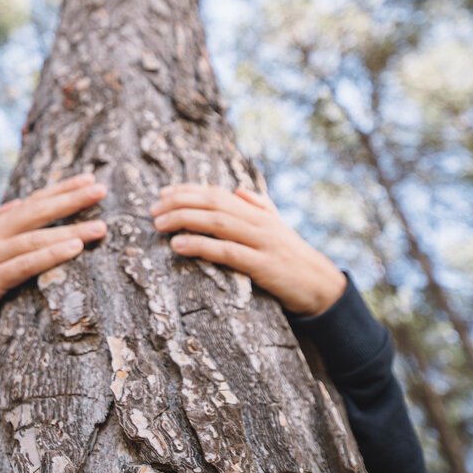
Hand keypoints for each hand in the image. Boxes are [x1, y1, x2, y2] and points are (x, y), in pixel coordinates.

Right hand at [0, 172, 107, 367]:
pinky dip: (50, 255)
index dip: (60, 189)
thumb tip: (12, 204)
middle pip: (36, 212)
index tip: (89, 178)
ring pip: (35, 238)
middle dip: (71, 199)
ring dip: (70, 230)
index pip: (32, 201)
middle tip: (101, 189)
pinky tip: (73, 248)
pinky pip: (24, 266)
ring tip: (101, 227)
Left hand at [150, 183, 346, 315]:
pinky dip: (201, 246)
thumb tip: (238, 189)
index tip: (162, 194)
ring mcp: (261, 242)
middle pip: (213, 204)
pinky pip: (227, 252)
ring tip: (160, 224)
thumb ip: (259, 206)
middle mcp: (258, 221)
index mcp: (257, 211)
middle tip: (153, 210)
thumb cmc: (291, 255)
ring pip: (218, 223)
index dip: (187, 191)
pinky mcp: (262, 265)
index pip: (216, 193)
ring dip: (185, 220)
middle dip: (180, 203)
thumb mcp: (276, 226)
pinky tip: (179, 246)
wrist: (319, 284)